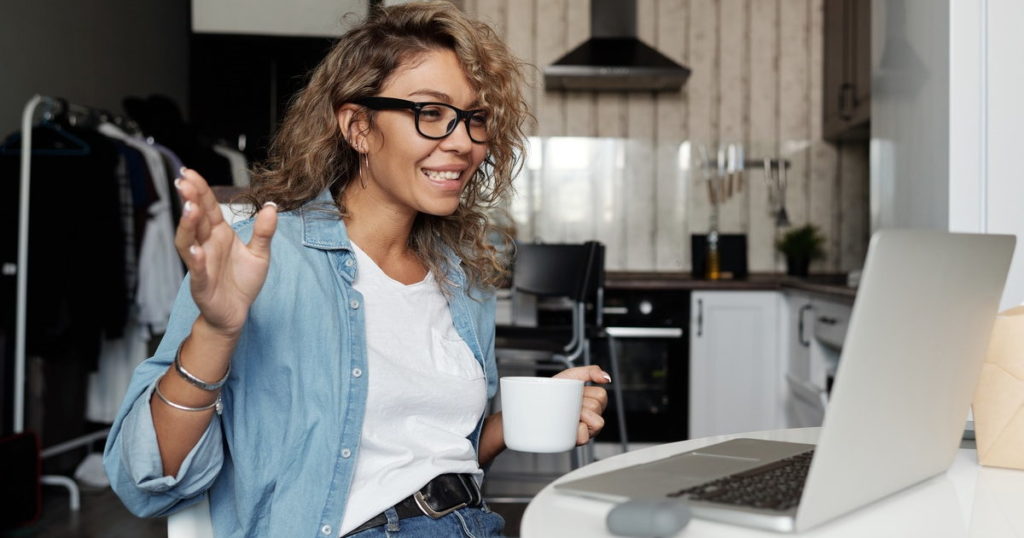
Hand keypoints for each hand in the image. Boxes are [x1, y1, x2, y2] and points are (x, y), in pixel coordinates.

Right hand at [174, 168, 276, 336]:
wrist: (236, 313)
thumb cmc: (243, 282)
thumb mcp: (260, 254)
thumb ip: (264, 232)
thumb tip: (272, 207)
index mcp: (219, 234)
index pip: (208, 207)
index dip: (200, 190)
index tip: (190, 172)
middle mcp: (206, 245)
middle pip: (195, 219)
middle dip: (190, 200)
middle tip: (185, 181)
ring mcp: (201, 263)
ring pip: (188, 241)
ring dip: (188, 225)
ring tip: (189, 208)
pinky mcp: (201, 284)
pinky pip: (196, 270)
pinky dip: (195, 259)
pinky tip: (195, 249)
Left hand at [553, 365, 610, 445]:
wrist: (534, 401)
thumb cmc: (554, 390)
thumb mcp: (572, 375)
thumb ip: (591, 371)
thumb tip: (606, 378)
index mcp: (594, 403)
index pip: (601, 395)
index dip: (586, 393)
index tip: (575, 393)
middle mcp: (592, 417)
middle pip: (597, 407)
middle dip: (581, 403)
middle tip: (569, 404)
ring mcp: (586, 430)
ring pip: (596, 423)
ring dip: (580, 416)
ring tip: (568, 414)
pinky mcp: (576, 440)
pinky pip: (585, 438)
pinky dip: (578, 431)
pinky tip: (569, 426)